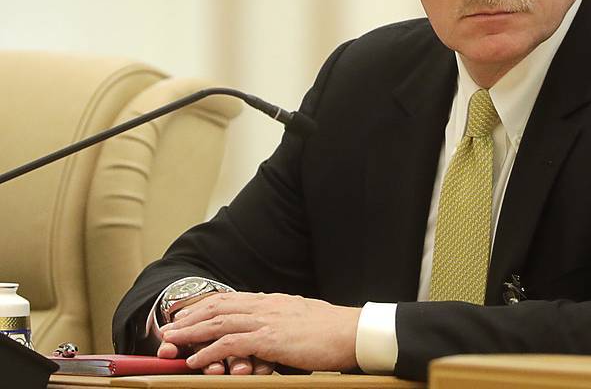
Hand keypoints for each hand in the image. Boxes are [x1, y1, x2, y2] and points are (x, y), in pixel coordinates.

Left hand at [160, 292, 360, 371]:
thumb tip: (272, 332)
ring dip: (190, 332)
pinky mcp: (271, 338)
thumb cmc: (334, 331)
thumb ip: (283, 323)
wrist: (353, 331)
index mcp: (274, 301)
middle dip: (190, 317)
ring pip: (219, 322)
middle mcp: (266, 305)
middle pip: (219, 307)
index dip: (205, 306)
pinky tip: (195, 360)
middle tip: (168, 327)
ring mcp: (268, 320)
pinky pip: (231, 343)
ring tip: (170, 342)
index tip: (187, 314)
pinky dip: (209, 351)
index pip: (231, 299)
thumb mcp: (303, 320)